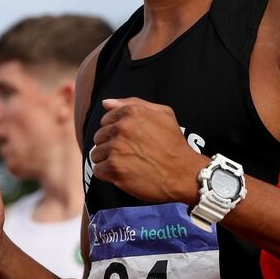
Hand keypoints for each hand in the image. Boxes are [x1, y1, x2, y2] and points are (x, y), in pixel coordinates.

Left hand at [91, 97, 208, 203]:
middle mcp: (121, 128)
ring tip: (127, 165)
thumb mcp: (163, 114)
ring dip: (108, 161)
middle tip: (129, 154)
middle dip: (110, 146)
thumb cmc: (174, 144)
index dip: (116, 132)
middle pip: (99, 137)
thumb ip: (133, 103)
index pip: (106, 120)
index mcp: (131, 112)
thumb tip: (106, 103)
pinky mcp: (114, 168)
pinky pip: (98, 170)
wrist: (183, 173)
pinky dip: (108, 175)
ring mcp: (116, 148)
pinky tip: (123, 174)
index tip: (129, 141)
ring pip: (96, 154)